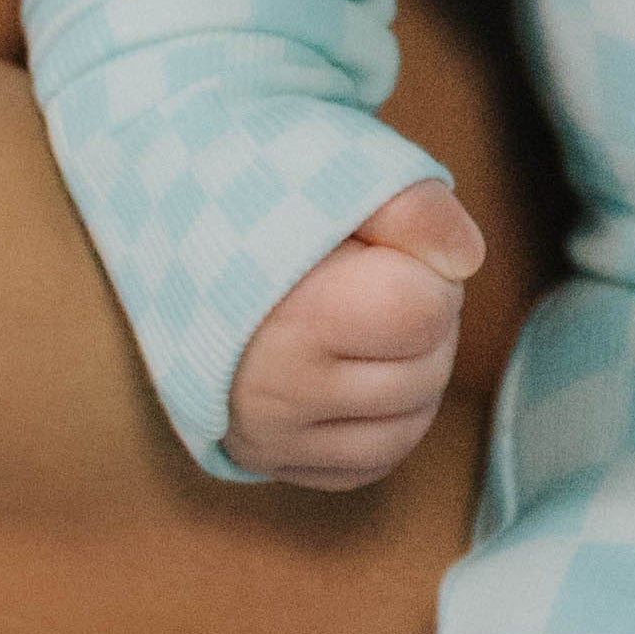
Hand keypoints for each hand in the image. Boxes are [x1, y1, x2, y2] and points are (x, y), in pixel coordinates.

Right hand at [221, 181, 484, 489]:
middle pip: (426, 371)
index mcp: (294, 320)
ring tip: (368, 317)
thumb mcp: (336, 171)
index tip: (382, 244)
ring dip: (412, 368)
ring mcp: (269, 439)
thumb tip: (467, 261)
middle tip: (375, 274)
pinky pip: (372, 461)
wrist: (167, 221)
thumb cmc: (258, 190)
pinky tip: (358, 367)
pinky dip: (385, 418)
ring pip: (409, 426)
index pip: (425, 311)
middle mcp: (276, 397)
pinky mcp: (268, 462)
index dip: (425, 266)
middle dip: (423, 315)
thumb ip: (416, 207)